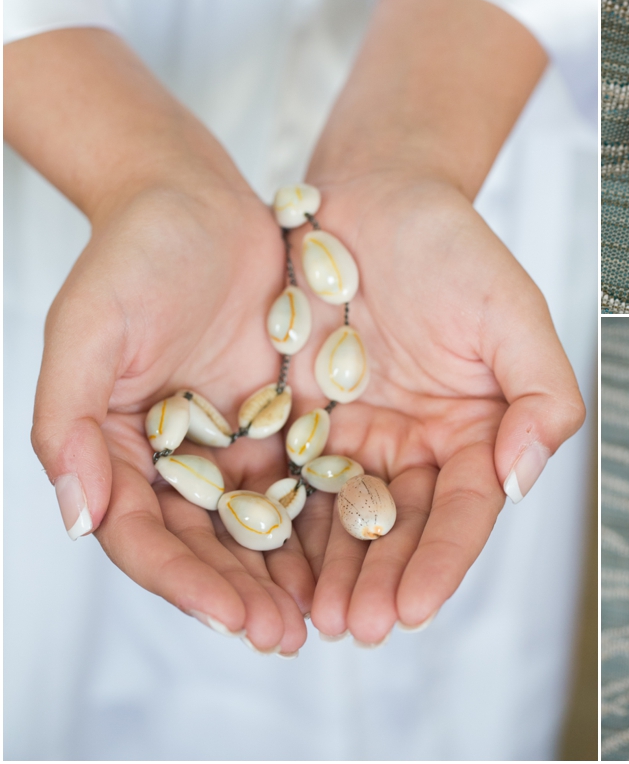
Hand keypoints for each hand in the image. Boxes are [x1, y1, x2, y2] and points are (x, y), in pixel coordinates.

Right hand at [31, 180, 315, 653]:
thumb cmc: (132, 256)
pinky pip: (303, 475)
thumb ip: (67, 420)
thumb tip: (76, 516)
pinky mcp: (281, 416)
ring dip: (286, 573)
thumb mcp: (88, 328)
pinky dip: (321, 515)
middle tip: (286, 637)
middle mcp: (175, 457)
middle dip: (242, 595)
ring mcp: (231, 439)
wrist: (197, 201)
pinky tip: (352, 547)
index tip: (231, 617)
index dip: (183, 583)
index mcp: (116, 450)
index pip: (145, 537)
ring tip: (323, 616)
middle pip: (205, 545)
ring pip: (258, 524)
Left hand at [291, 171, 584, 642]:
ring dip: (334, 571)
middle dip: (384, 581)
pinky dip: (286, 524)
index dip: (444, 562)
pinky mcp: (303, 419)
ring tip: (314, 618)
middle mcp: (419, 444)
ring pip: (348, 519)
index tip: (414, 607)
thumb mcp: (514, 313)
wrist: (375, 193)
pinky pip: (294, 479)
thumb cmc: (452, 246)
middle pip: (405, 529)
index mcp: (476, 430)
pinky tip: (271, 563)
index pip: (466, 510)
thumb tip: (525, 478)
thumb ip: (541, 395)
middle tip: (356, 627)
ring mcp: (360, 436)